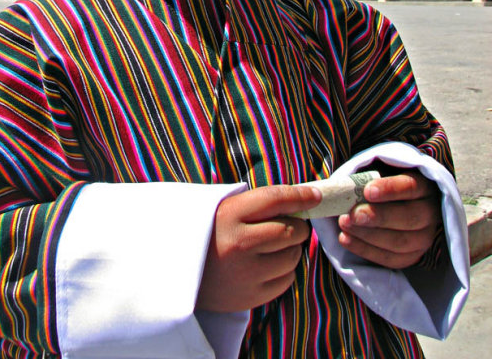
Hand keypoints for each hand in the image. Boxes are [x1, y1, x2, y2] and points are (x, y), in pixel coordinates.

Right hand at [196, 184, 320, 311]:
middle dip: (297, 226)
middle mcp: (239, 243)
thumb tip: (302, 199)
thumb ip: (257, 203)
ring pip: (293, 256)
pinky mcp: (251, 297)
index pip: (275, 199)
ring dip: (292, 248)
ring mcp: (246, 273)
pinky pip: (287, 280)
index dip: (300, 195)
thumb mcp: (223, 208)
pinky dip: (285, 269)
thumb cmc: (207, 232)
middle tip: (288, 225)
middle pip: (291, 231)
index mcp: (229, 215)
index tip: (316, 196)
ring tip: (274, 245)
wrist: (176, 273)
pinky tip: (268, 264)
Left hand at [337, 170, 440, 268]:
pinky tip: (345, 240)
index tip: (366, 191)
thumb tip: (336, 185)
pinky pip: (392, 259)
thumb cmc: (381, 183)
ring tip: (344, 225)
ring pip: (401, 242)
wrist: (392, 202)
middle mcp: (430, 213)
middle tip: (353, 215)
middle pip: (409, 218)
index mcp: (424, 186)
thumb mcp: (379, 172)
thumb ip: (366, 176)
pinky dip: (366, 251)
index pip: (412, 187)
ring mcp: (424, 238)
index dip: (390, 189)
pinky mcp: (412, 256)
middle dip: (378, 217)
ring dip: (369, 235)